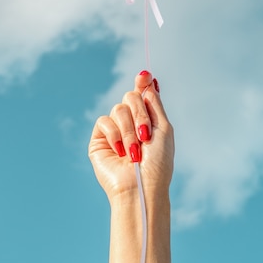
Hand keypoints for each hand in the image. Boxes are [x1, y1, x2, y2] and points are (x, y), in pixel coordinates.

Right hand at [88, 71, 173, 202]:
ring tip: (135, 151)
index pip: (142, 93)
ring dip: (130, 130)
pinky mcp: (99, 139)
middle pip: (131, 96)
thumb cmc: (157, 163)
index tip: (145, 76)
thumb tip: (147, 78)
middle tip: (146, 134)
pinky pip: (104, 121)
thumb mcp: (163, 128)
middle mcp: (131, 122)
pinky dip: (115, 135)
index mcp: (148, 119)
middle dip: (140, 114)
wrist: (142, 186)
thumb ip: (154, 102)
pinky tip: (121, 152)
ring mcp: (115, 130)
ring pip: (119, 108)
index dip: (142, 82)